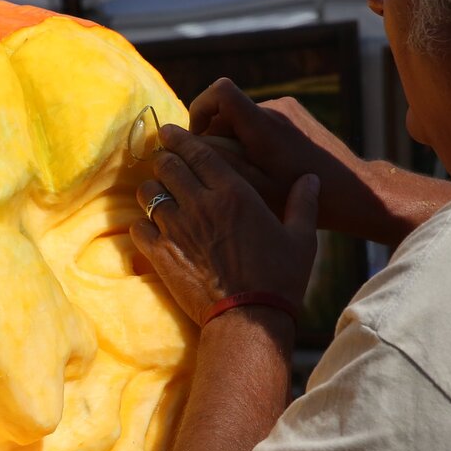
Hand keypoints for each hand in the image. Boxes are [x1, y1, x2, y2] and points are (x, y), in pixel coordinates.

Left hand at [131, 124, 319, 326]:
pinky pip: (137, 228)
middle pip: (167, 166)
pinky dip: (141, 224)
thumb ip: (304, 203)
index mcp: (234, 194)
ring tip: (156, 193)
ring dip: (150, 189)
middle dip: (163, 159)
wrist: (250, 320)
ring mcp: (177, 229)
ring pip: (148, 193)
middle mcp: (201, 205)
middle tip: (162, 160)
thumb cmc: (280, 278)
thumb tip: (312, 178)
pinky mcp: (161, 255)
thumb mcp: (302, 238)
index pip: (198, 152)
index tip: (169, 131)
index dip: (180, 138)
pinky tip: (149, 228)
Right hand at [188, 79, 450, 245]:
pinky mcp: (297, 115)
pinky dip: (252, 141)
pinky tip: (265, 169)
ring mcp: (288, 110)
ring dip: (234, 141)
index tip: (196, 140)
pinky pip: (261, 121)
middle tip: (220, 171)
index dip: (199, 109)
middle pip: (227, 109)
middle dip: (214, 136)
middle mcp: (275, 109)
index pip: (220, 91)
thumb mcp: (258, 190)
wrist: (357, 193)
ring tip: (245, 176)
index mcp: (263, 125)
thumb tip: (193, 147)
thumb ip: (223, 165)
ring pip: (243, 118)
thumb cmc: (307, 199)